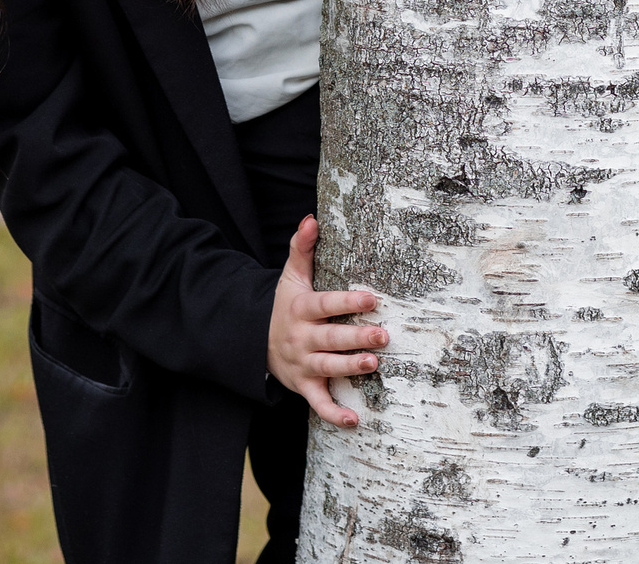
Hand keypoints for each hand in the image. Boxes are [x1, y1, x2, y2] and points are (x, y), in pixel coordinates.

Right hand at [270, 214, 384, 426]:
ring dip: (350, 368)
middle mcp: (301, 339)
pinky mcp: (304, 386)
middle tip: (383, 336)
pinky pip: (319, 403)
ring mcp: (302, 365)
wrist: (255, 341)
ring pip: (327, 368)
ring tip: (373, 365)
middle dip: (356, 338)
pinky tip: (355, 420)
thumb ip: (302, 248)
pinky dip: (335, 414)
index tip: (372, 298)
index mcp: (301, 310)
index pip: (325, 304)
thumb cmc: (285, 305)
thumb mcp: (290, 276)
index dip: (347, 302)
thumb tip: (312, 218)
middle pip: (330, 339)